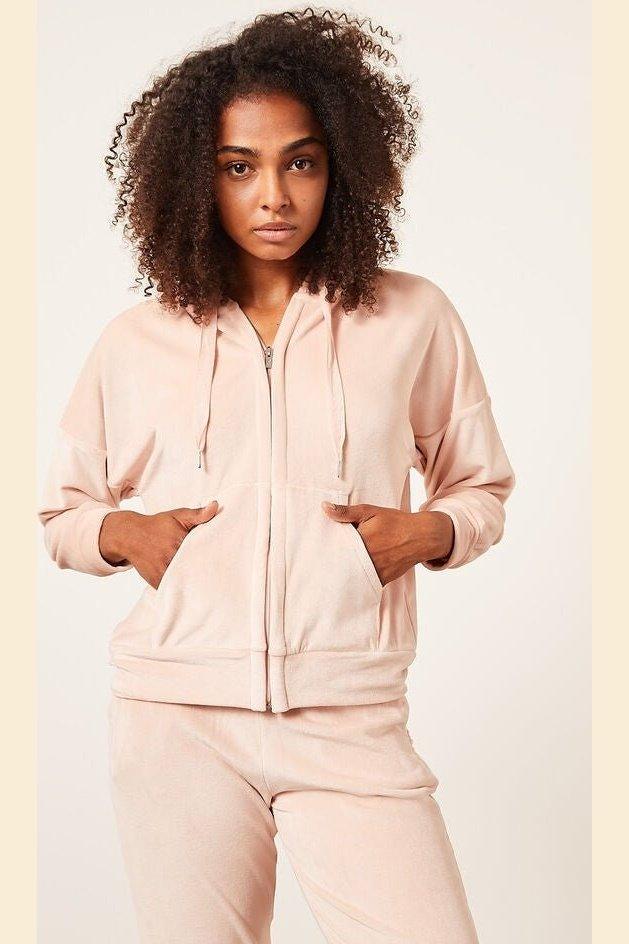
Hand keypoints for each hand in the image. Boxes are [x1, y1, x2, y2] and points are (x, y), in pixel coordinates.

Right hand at [99, 501, 219, 588]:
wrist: (130, 536)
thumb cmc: (158, 525)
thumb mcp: (178, 516)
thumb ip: (198, 514)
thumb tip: (216, 506)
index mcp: (179, 541)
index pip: (204, 554)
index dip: (214, 559)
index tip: (224, 562)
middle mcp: (170, 557)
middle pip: (196, 570)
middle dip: (206, 572)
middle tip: (220, 577)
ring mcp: (162, 571)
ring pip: (185, 582)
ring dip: (195, 584)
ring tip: (208, 587)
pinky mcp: (156, 582)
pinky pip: (173, 590)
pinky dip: (182, 591)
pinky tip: (192, 592)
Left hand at [321, 502, 454, 584]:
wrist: (420, 537)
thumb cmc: (394, 522)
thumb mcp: (370, 511)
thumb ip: (346, 512)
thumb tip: (324, 507)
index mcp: (361, 540)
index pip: (335, 548)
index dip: (325, 551)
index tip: (314, 552)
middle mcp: (367, 558)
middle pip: (342, 564)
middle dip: (330, 565)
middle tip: (316, 566)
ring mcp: (375, 571)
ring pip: (351, 576)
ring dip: (342, 575)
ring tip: (328, 575)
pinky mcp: (381, 580)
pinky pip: (364, 583)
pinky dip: (355, 582)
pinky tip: (346, 580)